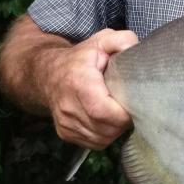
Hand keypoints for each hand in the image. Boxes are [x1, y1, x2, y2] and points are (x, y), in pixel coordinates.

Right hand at [41, 28, 138, 148]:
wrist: (47, 74)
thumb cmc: (80, 58)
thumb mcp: (101, 41)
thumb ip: (122, 40)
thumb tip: (135, 49)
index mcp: (79, 82)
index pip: (103, 111)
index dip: (124, 112)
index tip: (136, 102)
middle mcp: (68, 106)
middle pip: (106, 128)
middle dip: (124, 121)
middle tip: (132, 106)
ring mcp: (65, 123)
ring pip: (102, 139)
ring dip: (116, 129)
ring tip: (120, 111)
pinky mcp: (65, 134)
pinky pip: (94, 143)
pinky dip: (106, 135)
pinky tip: (108, 120)